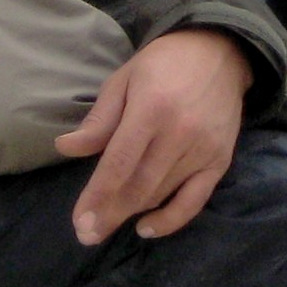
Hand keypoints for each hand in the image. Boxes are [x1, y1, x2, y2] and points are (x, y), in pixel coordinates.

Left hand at [56, 29, 250, 245]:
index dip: (97, 197)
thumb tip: (65, 148)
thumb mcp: (123, 80)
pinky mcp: (221, 160)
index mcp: (151, 108)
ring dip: (132, 213)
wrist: (220, 52)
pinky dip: (170, 221)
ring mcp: (204, 149)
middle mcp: (180, 132)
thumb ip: (99, 120)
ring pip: (161, 194)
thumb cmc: (163, 64)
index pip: (119, 164)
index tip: (80, 222)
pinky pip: (195, 201)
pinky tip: (146, 228)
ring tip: (108, 222)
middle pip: (139, 187)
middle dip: (110, 214)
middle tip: (87, 234)